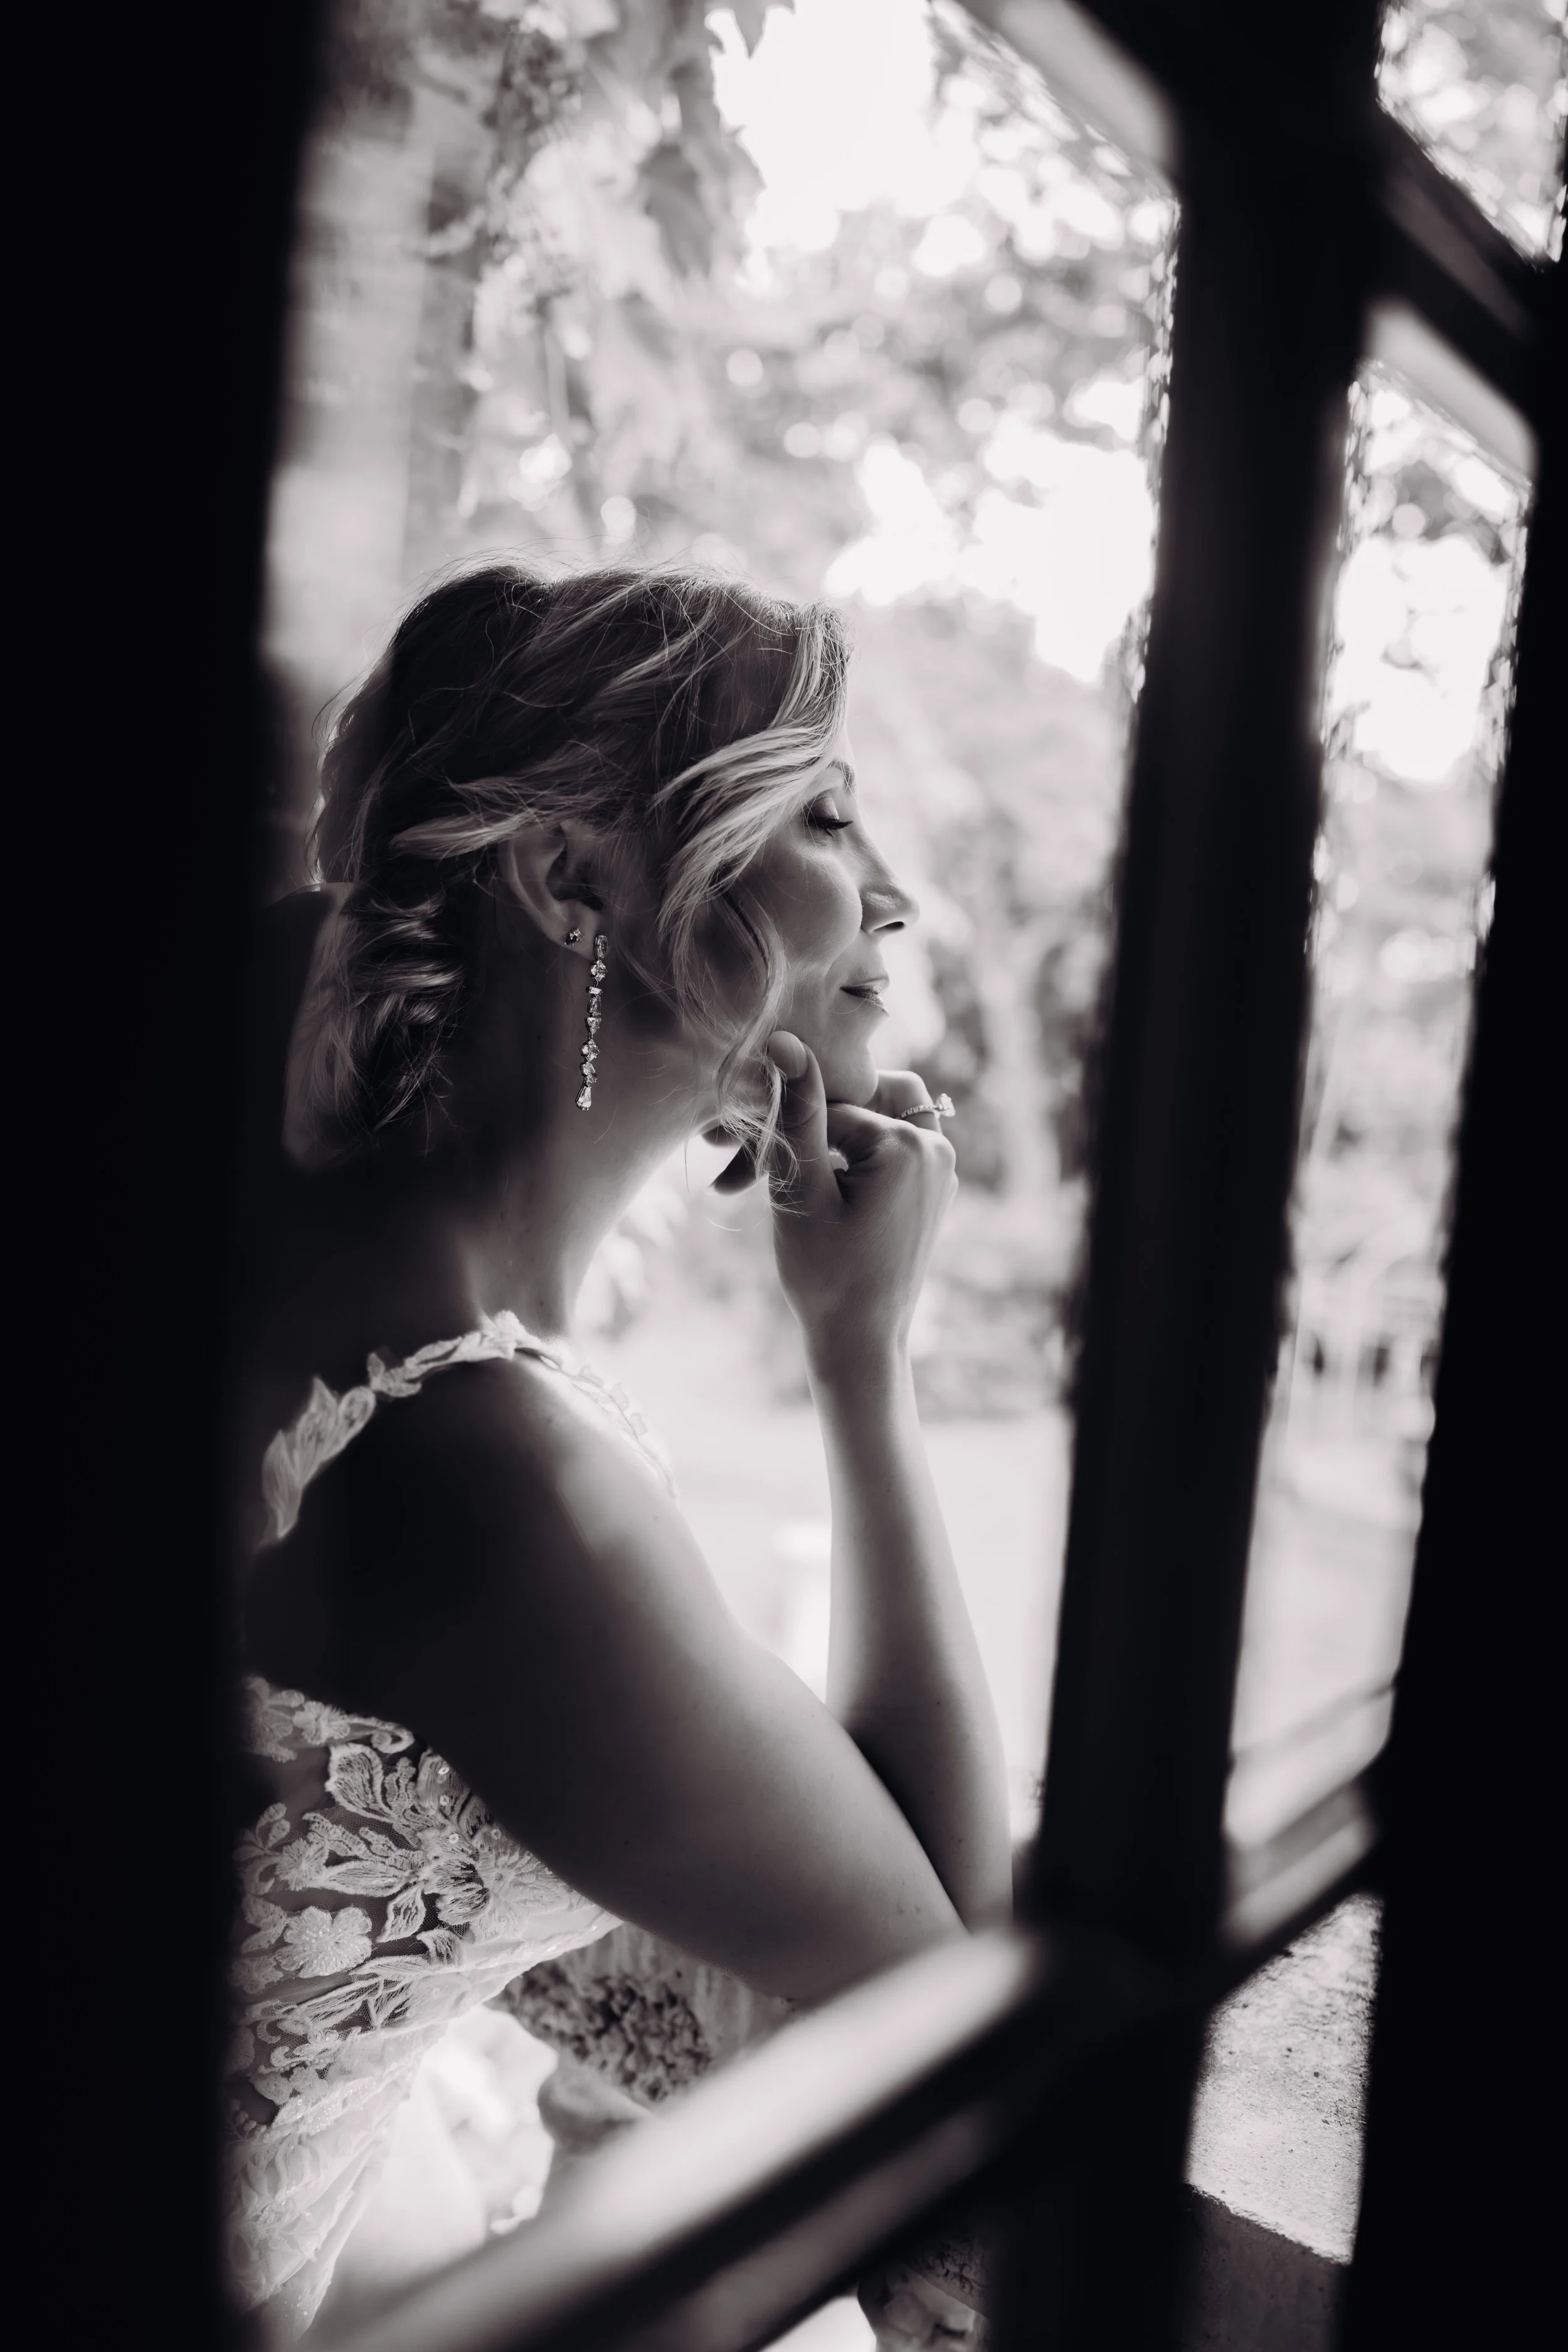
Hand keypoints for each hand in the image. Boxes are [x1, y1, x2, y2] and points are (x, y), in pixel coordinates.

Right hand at [764, 1031, 956, 1375]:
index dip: (780, 1129)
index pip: (828, 1105)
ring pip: (878, 1118)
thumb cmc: (825, 1275)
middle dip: (814, 1124)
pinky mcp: (933, 1190)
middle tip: (777, 1165)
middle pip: (860, 1099)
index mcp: (909, 1144)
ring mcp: (940, 1170)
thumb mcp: (802, 1191)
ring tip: (800, 1178)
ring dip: (835, 1135)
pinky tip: (826, 1193)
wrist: (861, 1343)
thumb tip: (786, 1041)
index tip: (744, 1158)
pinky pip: (892, 1147)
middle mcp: (937, 1148)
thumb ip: (797, 1114)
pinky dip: (856, 1156)